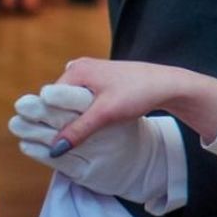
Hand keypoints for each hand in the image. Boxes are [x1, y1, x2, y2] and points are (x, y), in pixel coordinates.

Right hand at [46, 57, 216, 153]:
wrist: (167, 84)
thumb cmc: (137, 93)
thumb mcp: (105, 114)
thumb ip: (78, 130)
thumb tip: (53, 149)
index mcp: (76, 70)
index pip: (49, 99)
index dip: (51, 120)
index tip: (56, 138)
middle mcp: (79, 67)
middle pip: (59, 100)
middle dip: (63, 118)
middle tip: (72, 138)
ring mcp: (91, 72)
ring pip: (72, 101)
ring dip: (76, 116)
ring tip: (85, 132)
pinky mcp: (102, 80)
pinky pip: (84, 98)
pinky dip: (86, 111)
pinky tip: (94, 123)